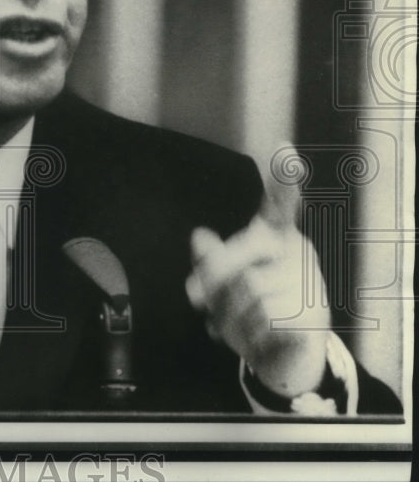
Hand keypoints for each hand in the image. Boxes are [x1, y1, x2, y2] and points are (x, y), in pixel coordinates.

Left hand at [185, 163, 329, 398]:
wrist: (288, 358)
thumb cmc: (254, 307)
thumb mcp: (225, 282)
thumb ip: (211, 260)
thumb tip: (199, 236)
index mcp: (276, 236)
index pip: (280, 203)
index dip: (283, 179)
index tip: (285, 148)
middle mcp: (297, 253)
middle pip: (241, 254)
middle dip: (211, 279)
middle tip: (192, 296)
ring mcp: (309, 284)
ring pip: (248, 290)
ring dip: (227, 314)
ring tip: (232, 323)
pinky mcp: (313, 315)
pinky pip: (264, 318)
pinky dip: (248, 333)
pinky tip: (254, 337)